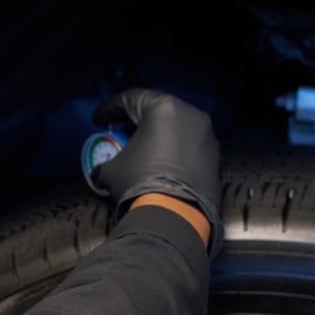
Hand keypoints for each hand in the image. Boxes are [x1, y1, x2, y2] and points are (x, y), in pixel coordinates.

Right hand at [91, 88, 221, 254]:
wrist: (174, 216)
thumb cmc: (139, 182)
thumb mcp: (110, 171)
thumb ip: (106, 163)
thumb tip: (100, 172)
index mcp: (164, 109)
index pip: (131, 98)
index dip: (110, 108)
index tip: (98, 121)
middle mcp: (191, 116)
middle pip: (158, 111)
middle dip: (137, 122)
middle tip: (121, 134)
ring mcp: (207, 138)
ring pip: (177, 130)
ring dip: (158, 139)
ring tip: (142, 154)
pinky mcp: (215, 160)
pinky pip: (189, 149)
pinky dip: (174, 154)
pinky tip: (160, 168)